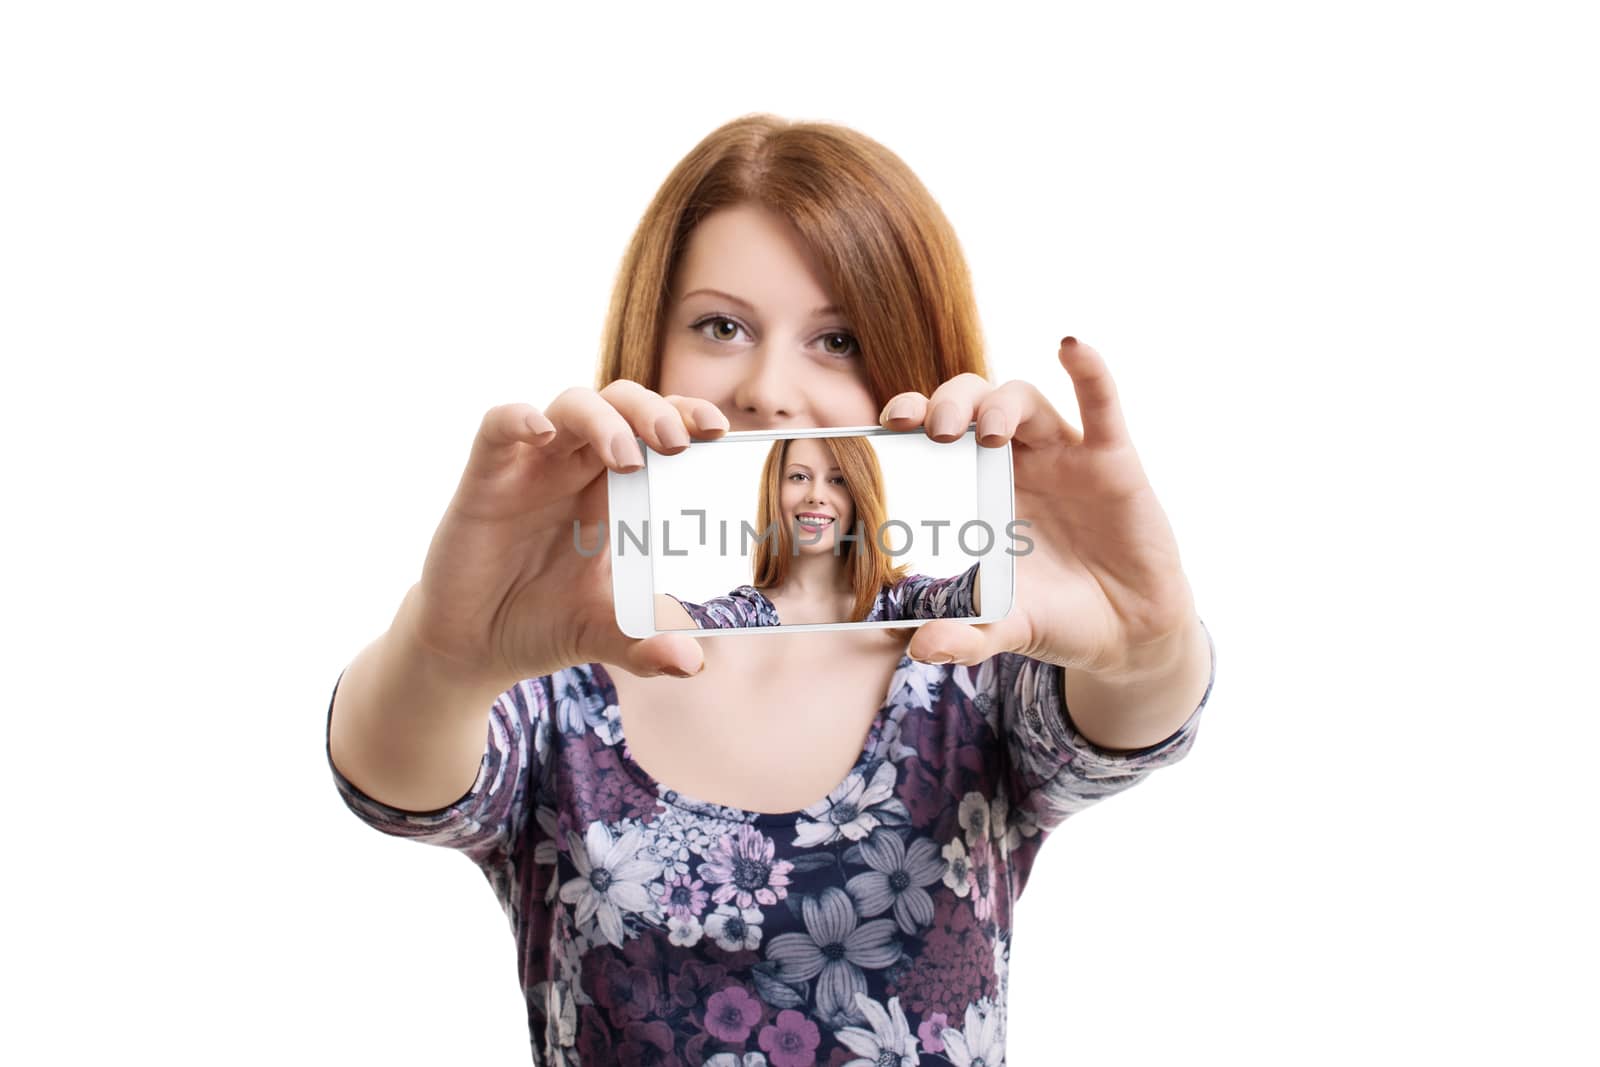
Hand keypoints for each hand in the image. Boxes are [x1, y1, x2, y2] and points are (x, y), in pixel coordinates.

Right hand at [402, 382, 727, 685]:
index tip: (719, 432)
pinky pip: (498, 426)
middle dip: (653, 411)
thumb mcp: (601, 635)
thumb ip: (645, 645)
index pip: (656, 431)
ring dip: (604, 419)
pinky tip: (541, 431)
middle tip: (679, 442)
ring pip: (571, 406)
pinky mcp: (485, 478)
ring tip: (628, 458)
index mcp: (615, 492)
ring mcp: (532, 468)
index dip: (685, 417)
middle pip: (620, 405)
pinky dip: (519, 418)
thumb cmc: (542, 623)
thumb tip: (693, 664)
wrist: (474, 647)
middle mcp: (577, 468)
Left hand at [878, 338, 1200, 677]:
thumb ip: (964, 636)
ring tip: (987, 433)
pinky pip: (1101, 405)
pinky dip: (1090, 371)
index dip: (908, 419)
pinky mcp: (1110, 462)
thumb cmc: (1055, 617)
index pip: (933, 437)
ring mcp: (1062, 457)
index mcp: (975, 490)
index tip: (884, 425)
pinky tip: (1073, 346)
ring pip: (1023, 399)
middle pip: (971, 403)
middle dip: (946, 402)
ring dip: (999, 403)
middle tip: (931, 429)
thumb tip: (920, 647)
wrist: (1127, 634)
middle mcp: (1013, 463)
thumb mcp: (1005, 629)